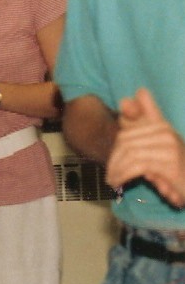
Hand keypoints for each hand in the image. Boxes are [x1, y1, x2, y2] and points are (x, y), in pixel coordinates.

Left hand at [107, 88, 184, 207]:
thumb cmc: (174, 169)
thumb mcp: (155, 146)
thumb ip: (140, 125)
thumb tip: (125, 100)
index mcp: (161, 124)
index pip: (138, 112)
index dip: (126, 114)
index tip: (119, 118)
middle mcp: (165, 131)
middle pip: (124, 139)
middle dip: (114, 159)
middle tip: (109, 173)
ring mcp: (169, 146)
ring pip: (129, 153)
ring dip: (117, 170)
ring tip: (112, 180)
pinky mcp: (170, 163)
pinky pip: (137, 166)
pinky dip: (124, 175)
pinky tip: (119, 183)